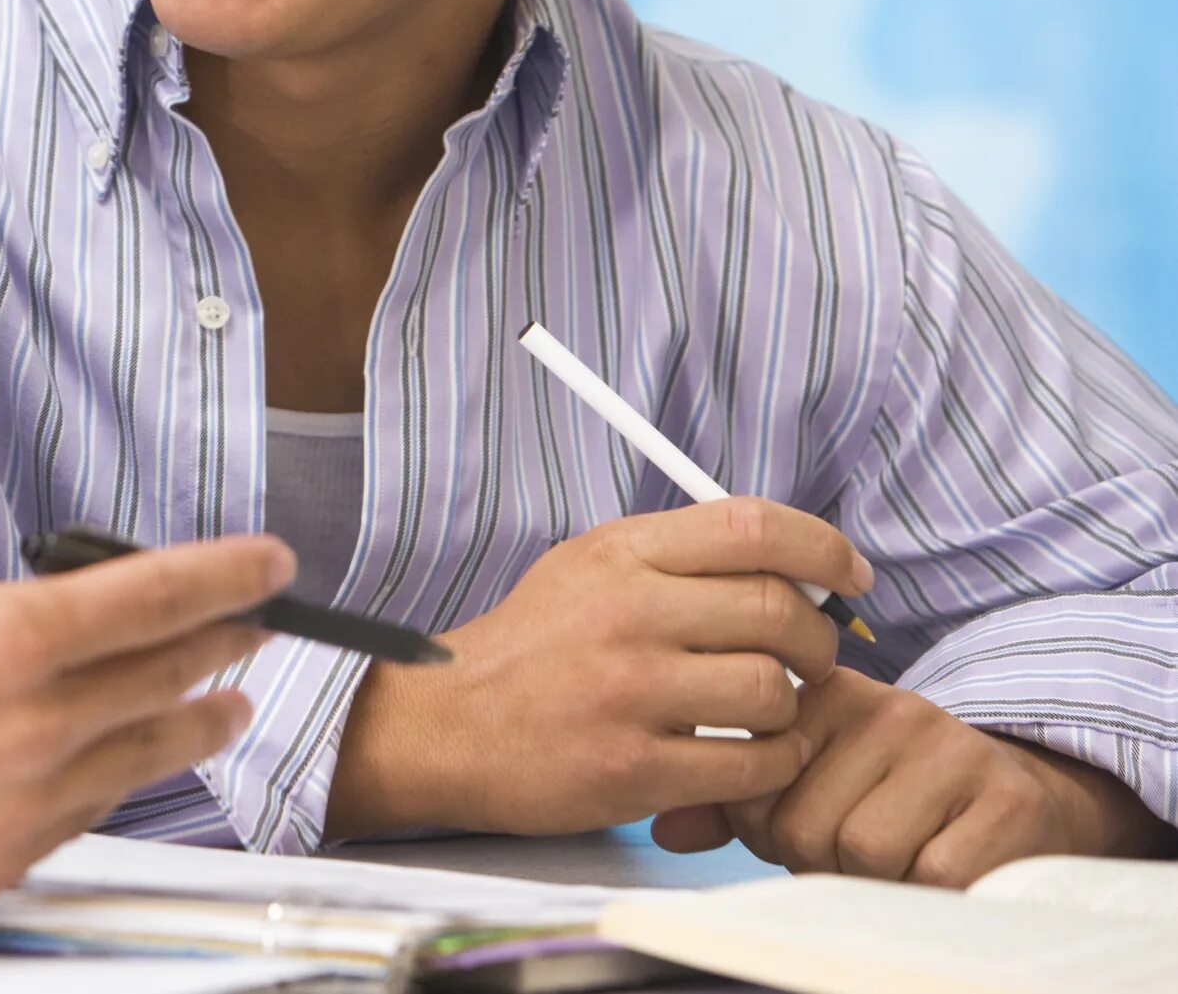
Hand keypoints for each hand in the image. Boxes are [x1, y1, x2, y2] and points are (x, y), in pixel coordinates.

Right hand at [0, 350, 292, 912]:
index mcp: (5, 640)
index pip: (155, 595)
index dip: (229, 573)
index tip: (272, 563)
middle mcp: (34, 726)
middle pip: (168, 675)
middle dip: (224, 642)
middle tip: (258, 623)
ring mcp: (25, 800)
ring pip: (148, 754)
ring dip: (198, 720)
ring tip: (227, 706)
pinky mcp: (2, 854)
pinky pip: (95, 812)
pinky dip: (126, 779)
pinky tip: (127, 768)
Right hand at [328, 498, 867, 838]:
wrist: (446, 724)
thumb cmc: (528, 649)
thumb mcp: (585, 569)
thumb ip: (675, 560)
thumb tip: (787, 564)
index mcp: (619, 554)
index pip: (752, 527)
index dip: (823, 547)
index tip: (849, 575)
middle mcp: (628, 614)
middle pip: (779, 611)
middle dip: (817, 640)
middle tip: (811, 659)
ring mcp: (631, 694)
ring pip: (772, 692)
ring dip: (791, 709)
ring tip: (767, 715)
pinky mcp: (634, 768)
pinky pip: (752, 766)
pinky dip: (772, 766)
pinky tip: (751, 759)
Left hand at [653, 667, 1173, 882]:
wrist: (1026, 798)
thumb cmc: (897, 796)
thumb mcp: (814, 784)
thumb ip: (734, 802)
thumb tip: (665, 828)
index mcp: (825, 695)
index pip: (751, 779)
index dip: (764, 827)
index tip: (796, 827)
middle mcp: (886, 708)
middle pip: (801, 825)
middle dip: (816, 861)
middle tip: (850, 851)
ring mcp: (949, 748)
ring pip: (861, 850)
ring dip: (871, 880)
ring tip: (895, 856)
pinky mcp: (1004, 798)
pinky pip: (930, 873)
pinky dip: (928, 890)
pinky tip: (941, 864)